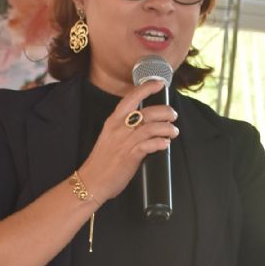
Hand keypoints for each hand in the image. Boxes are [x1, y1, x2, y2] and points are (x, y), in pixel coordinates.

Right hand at [78, 81, 177, 205]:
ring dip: (167, 128)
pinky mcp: (131, 156)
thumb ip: (124, 129)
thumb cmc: (101, 162)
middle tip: (173, 116)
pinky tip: (165, 144)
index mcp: (113, 121)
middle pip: (148, 112)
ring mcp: (125, 142)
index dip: (147, 88)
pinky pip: (150, 144)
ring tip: (173, 132)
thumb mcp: (110, 137)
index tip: (159, 83)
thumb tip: (144, 126)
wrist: (91, 181)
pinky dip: (161, 142)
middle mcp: (119, 128)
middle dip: (166, 112)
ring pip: (152, 127)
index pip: (131, 98)